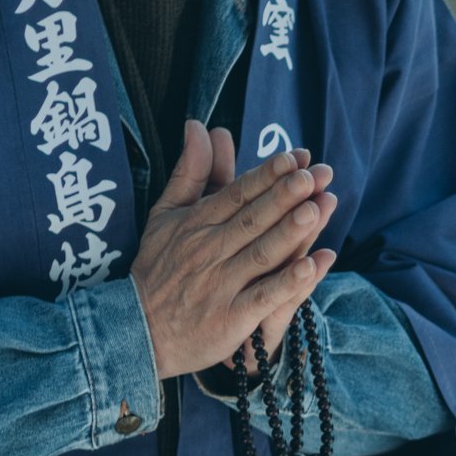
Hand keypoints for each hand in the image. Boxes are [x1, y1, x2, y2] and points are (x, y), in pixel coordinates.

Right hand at [130, 127, 336, 378]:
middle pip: (253, 219)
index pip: (237, 193)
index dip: (266, 174)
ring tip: (316, 208)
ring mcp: (220, 285)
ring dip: (289, 232)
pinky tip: (312, 266)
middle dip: (284, 196)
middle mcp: (209, 251)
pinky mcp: (231, 318)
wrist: (138, 330)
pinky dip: (287, 283)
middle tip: (314, 176)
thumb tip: (198, 125)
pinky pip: (263, 297)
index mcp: (197, 223)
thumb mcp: (166, 214)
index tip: (295, 157)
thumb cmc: (158, 268)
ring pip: (260, 254)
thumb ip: (190, 171)